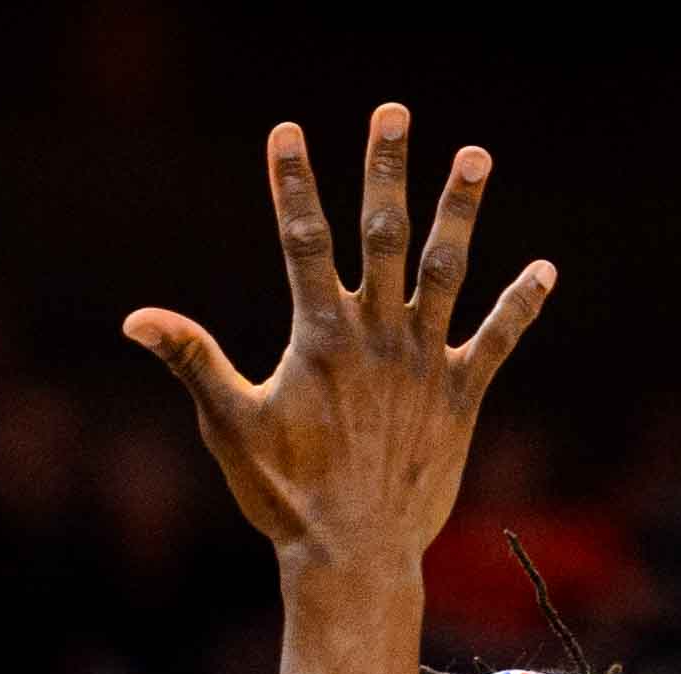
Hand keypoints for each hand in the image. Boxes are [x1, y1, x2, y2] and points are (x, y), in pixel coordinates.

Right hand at [124, 104, 552, 569]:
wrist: (352, 554)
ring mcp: (424, 363)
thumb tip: (135, 319)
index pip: (303, 242)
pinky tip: (545, 270)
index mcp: (321, 338)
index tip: (288, 131)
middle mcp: (378, 338)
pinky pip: (495, 342)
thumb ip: (192, 361)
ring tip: (475, 156)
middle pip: (383, 235)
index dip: (294, 184)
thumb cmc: (284, 494)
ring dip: (459, 212)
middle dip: (386, 170)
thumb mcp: (229, 426)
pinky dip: (519, 306)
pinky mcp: (460, 397)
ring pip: (446, 271)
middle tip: (393, 111)